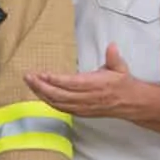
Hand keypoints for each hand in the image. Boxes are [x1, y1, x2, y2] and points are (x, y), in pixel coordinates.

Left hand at [25, 45, 156, 121]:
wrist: (131, 103)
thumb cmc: (123, 83)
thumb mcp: (121, 67)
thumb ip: (114, 57)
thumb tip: (111, 46)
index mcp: (97, 85)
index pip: (72, 83)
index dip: (56, 80)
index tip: (42, 74)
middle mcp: (88, 98)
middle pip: (60, 95)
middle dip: (41, 86)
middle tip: (28, 77)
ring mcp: (83, 107)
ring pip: (58, 103)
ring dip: (42, 94)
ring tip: (30, 83)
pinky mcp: (81, 112)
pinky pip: (61, 109)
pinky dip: (49, 102)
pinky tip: (40, 94)